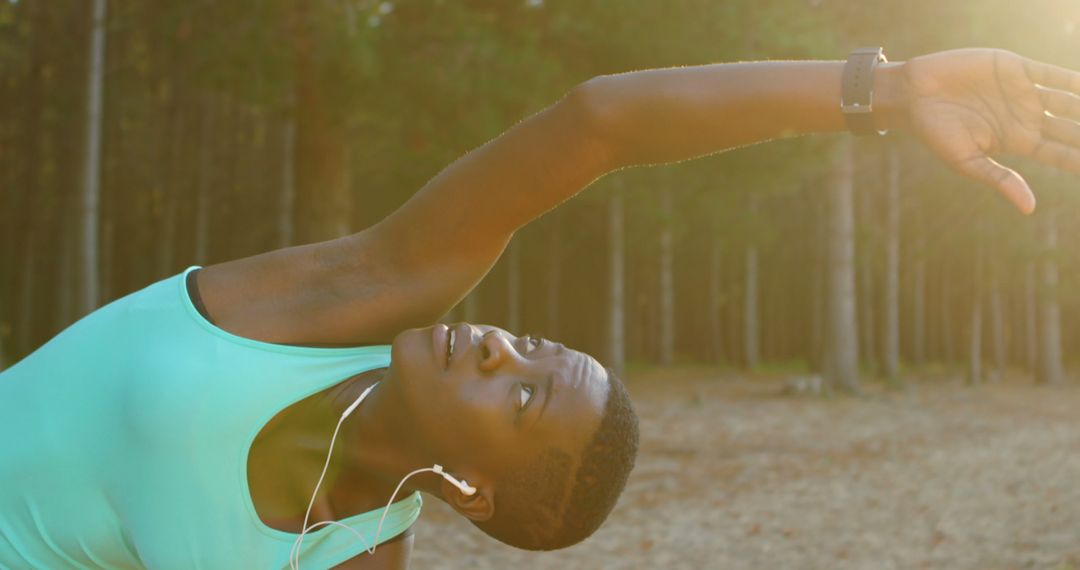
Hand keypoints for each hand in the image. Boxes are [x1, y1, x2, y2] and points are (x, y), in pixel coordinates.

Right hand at [899, 48, 1079, 213]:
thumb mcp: (967, 161)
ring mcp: (1023, 91)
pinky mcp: (1015, 68)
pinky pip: (1051, 73)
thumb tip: (1030, 209)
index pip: (1061, 153)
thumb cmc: (934, 132)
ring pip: (1067, 99)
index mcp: (1018, 141)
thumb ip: (1000, 179)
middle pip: (1071, 127)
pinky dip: (1072, 79)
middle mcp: (1027, 116)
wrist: (912, 95)